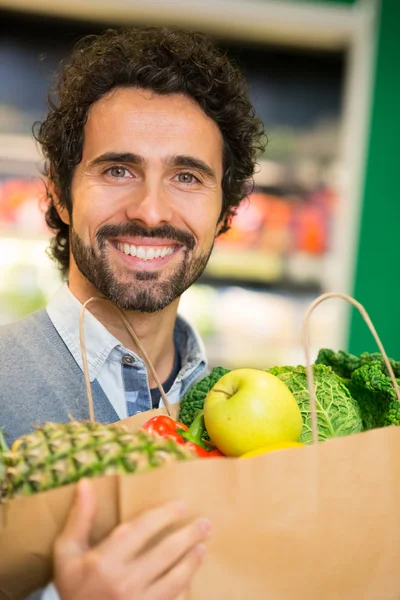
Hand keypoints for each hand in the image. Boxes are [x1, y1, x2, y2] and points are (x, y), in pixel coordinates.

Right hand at [53, 479, 210, 599]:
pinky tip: (191, 579)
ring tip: (202, 547)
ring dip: (192, 561)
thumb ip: (79, 519)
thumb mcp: (67, 553)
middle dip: (189, 535)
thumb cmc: (73, 587)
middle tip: (205, 524)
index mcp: (104, 561)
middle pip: (166, 552)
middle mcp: (124, 583)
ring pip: (176, 579)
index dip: (164, 515)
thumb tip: (85, 483)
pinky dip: (185, 590)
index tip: (181, 505)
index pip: (142, 529)